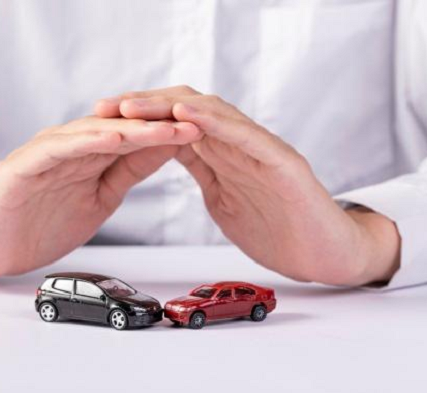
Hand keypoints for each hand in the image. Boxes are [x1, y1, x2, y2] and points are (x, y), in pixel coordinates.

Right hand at [0, 116, 200, 276]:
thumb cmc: (41, 223)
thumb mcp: (100, 198)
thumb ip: (128, 171)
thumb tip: (166, 148)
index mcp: (89, 155)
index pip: (135, 139)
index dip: (169, 135)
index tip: (204, 133)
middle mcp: (69, 146)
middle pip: (119, 128)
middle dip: (158, 125)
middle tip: (196, 121)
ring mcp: (45, 153)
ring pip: (92, 132)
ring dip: (130, 128)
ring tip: (164, 126)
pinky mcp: (22, 165)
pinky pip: (57, 149)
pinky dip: (85, 141)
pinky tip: (113, 138)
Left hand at [95, 86, 399, 285]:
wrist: (326, 254)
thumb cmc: (277, 229)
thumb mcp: (224, 198)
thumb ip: (202, 170)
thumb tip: (171, 151)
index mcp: (223, 154)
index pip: (175, 126)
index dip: (138, 119)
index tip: (100, 119)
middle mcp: (240, 144)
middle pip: (187, 112)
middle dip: (143, 107)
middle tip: (104, 107)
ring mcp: (262, 150)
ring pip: (213, 115)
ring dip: (169, 108)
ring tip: (134, 106)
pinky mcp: (283, 162)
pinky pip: (246, 136)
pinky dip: (215, 123)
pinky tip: (187, 116)